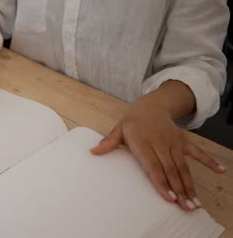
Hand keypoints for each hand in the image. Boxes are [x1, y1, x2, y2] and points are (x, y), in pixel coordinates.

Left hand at [91, 103, 224, 210]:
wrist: (151, 105)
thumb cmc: (132, 122)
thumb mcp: (118, 129)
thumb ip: (108, 142)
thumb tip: (92, 152)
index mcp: (143, 143)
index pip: (153, 166)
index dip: (162, 182)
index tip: (170, 198)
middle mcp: (160, 143)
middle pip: (170, 170)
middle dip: (179, 190)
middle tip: (186, 207)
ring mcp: (174, 142)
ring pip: (183, 166)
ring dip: (190, 184)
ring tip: (195, 202)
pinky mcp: (183, 141)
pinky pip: (197, 152)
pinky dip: (209, 161)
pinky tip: (220, 171)